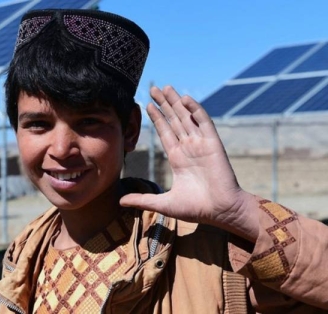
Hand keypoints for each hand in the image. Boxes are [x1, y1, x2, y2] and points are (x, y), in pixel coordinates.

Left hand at [120, 86, 258, 241]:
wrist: (221, 212)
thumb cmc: (197, 209)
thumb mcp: (164, 204)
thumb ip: (142, 200)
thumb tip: (120, 202)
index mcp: (178, 159)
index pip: (165, 133)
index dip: (157, 118)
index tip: (147, 105)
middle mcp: (188, 148)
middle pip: (174, 120)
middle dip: (164, 104)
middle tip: (153, 89)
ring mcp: (201, 144)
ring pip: (186, 118)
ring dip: (176, 102)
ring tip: (166, 88)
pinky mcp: (213, 144)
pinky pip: (204, 123)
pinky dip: (195, 110)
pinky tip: (185, 99)